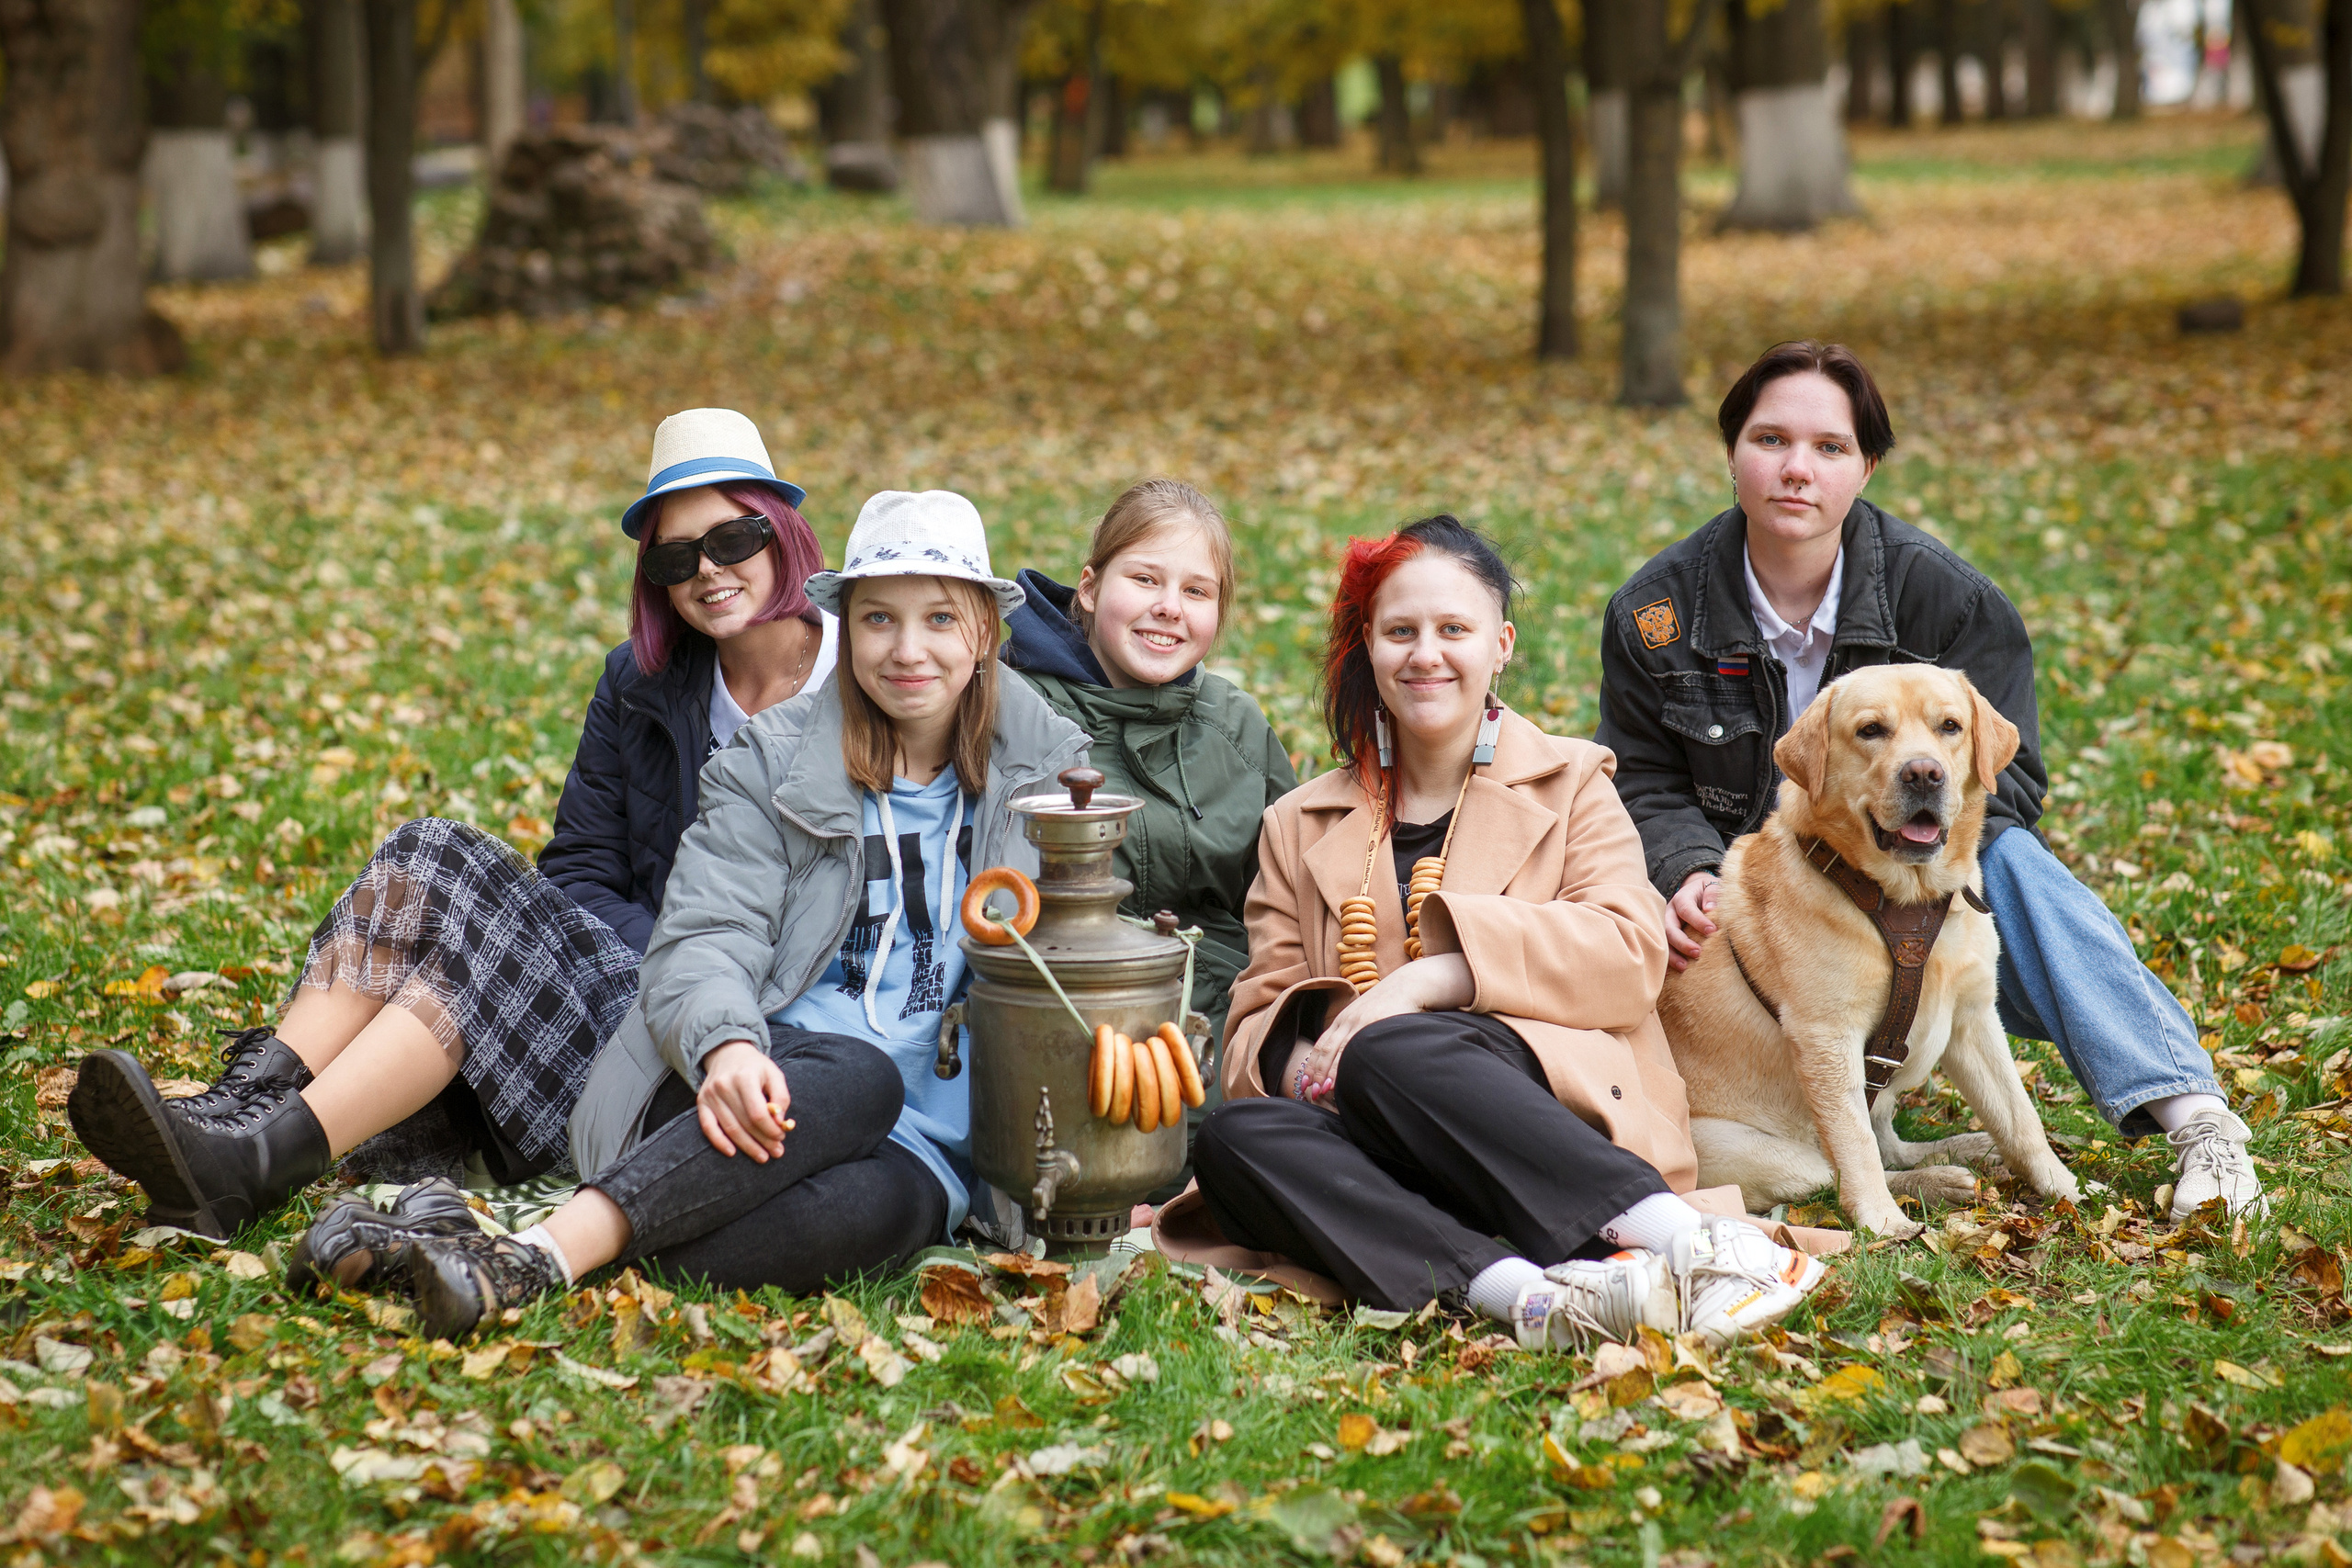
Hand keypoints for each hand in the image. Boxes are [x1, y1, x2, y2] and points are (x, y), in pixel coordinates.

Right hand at [697, 1040, 791, 1160]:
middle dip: (763, 1141)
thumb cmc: (755, 1067)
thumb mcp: (774, 1074)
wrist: (728, 1052)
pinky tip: (732, 1152)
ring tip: (763, 1156)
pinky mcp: (702, 1102)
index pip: (758, 1113)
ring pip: (730, 1128)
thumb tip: (781, 1122)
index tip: (782, 1136)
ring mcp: (710, 1095)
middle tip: (776, 1152)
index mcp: (744, 1077)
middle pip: (745, 1123)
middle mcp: (724, 1086)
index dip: (771, 1129)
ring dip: (747, 1146)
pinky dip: (719, 1142)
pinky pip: (708, 1127)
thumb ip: (781, 1097)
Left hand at [1291, 954, 1472, 1103]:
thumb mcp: (1365, 1016)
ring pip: (1340, 1050)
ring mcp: (1361, 1021)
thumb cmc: (1388, 1005)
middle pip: (1326, 1049)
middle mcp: (1348, 1020)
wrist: (1407, 985)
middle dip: (1317, 1072)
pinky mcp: (1377, 1022)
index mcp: (1343, 1019)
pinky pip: (1360, 1045)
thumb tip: (1345, 1057)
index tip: (1306, 1083)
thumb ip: (1353, 1032)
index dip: (1312, 1065)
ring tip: (1325, 1089)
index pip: (1322, 1045)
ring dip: (1331, 1071)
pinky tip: (1348, 1074)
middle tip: (1311, 1091)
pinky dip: (1351, 1061)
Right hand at [1666, 871, 1720, 972]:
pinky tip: (1672, 972)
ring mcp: (1665, 925)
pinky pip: (1663, 948)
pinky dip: (1666, 960)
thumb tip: (1710, 908)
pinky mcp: (1666, 936)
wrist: (1697, 893)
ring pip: (1663, 940)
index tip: (1712, 931)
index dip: (1698, 921)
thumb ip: (1712, 893)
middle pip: (1669, 927)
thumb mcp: (1712, 887)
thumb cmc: (1708, 893)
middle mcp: (1670, 912)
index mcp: (1682, 898)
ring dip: (1672, 954)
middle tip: (1698, 953)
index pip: (1686, 909)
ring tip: (1684, 967)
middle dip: (1682, 942)